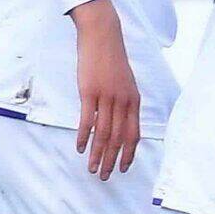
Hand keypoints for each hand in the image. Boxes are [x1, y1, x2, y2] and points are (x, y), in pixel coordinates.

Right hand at [69, 0, 141, 178]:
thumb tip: (120, 123)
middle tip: (104, 176)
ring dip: (97, 154)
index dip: (128, 154)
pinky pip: (88, 120)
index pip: (134, 134)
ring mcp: (107, 97)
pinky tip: (80, 148)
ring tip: (92, 168)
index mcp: (134, 101)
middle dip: (112, 161)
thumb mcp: (125, 84)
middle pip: (118, 139)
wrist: (103, 37)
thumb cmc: (112, 61)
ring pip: (103, 133)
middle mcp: (123, 102)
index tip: (123, 168)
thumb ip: (124, 103)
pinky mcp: (90, 92)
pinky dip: (84, 137)